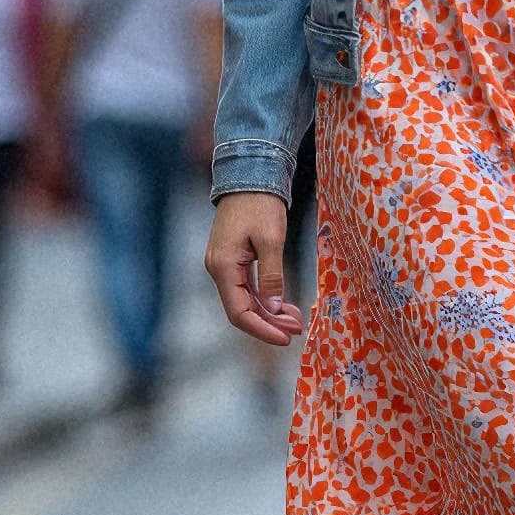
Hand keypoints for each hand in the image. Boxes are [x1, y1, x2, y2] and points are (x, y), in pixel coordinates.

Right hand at [205, 192, 304, 346]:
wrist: (248, 176)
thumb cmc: (260, 204)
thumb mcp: (271, 240)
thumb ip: (272, 276)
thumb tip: (273, 307)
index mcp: (222, 267)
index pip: (238, 313)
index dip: (262, 329)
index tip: (286, 338)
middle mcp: (217, 269)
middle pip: (240, 310)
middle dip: (269, 323)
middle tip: (296, 329)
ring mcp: (222, 265)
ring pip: (243, 300)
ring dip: (268, 312)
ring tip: (294, 319)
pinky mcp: (230, 259)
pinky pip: (245, 287)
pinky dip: (263, 298)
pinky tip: (282, 304)